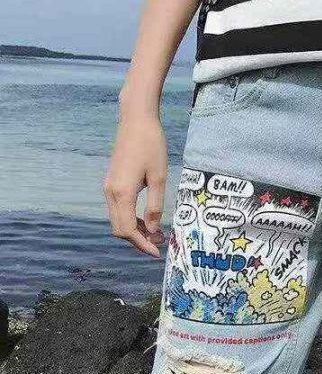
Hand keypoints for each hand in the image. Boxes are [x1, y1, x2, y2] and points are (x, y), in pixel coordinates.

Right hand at [104, 97, 167, 257]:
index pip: (127, 230)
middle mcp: (110, 192)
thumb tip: (154, 230)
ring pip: (118, 220)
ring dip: (135, 231)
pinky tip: (148, 220)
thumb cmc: (152, 146)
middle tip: (160, 245)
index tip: (157, 253)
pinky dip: (131, 219)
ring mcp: (109, 187)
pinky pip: (119, 209)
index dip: (142, 244)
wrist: (136, 121)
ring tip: (157, 235)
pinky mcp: (112, 182)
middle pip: (119, 229)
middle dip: (138, 241)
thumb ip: (155, 206)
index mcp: (122, 193)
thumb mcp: (159, 177)